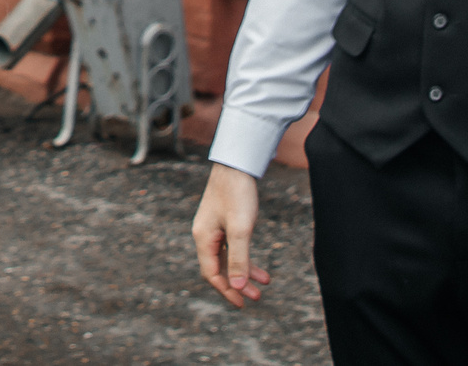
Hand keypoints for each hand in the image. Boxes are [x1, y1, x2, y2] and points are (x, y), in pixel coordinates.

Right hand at [192, 163, 270, 306]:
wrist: (236, 164)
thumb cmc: (237, 194)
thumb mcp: (240, 229)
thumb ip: (239, 258)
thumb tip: (237, 286)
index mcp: (203, 238)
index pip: (212, 273)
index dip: (227, 290)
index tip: (243, 303)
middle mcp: (205, 235)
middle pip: (219, 268)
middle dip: (237, 284)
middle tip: (256, 297)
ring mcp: (214, 229)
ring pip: (228, 259)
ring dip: (244, 272)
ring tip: (264, 283)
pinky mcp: (223, 222)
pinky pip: (232, 247)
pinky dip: (246, 258)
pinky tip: (259, 265)